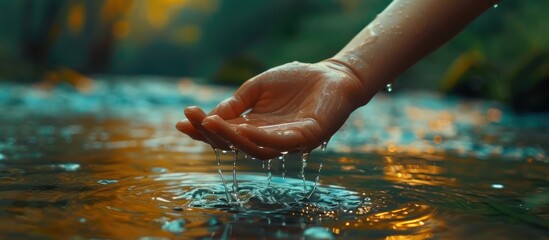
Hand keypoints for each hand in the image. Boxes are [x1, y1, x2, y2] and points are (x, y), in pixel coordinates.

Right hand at [176, 60, 369, 159]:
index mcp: (255, 127)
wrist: (331, 74)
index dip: (203, 130)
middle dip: (211, 134)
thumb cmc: (295, 80)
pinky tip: (244, 129)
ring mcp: (287, 141)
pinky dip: (261, 138)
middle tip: (192, 120)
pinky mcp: (308, 137)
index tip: (181, 120)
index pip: (225, 134)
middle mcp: (268, 139)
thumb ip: (236, 103)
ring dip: (232, 138)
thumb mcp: (257, 88)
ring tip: (210, 123)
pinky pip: (281, 143)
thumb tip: (209, 117)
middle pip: (235, 145)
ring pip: (255, 149)